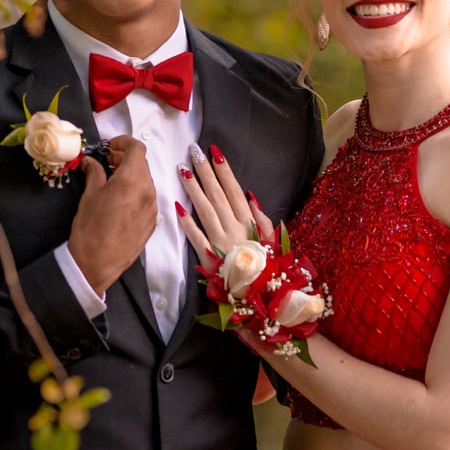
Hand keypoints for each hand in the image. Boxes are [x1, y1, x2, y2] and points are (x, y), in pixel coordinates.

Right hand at [67, 134, 155, 293]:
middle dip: (125, 158)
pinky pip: (148, 198)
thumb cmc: (90, 229)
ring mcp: (153, 207)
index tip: (110, 146)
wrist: (97, 264)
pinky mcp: (153, 221)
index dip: (123, 142)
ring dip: (131, 174)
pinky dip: (136, 191)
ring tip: (111, 180)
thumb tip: (91, 161)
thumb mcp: (89, 195)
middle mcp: (148, 191)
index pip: (137, 148)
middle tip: (107, 161)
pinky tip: (120, 198)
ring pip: (146, 181)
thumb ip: (94, 172)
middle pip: (142, 164)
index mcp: (132, 181)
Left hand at [178, 142, 273, 268]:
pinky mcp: (209, 257)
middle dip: (206, 172)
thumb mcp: (272, 241)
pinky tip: (177, 207)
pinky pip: (196, 238)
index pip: (234, 191)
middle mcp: (235, 229)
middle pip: (218, 196)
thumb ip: (263, 219)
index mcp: (250, 223)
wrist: (259, 297)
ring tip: (182, 170)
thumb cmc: (267, 267)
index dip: (224, 171)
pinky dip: (187, 223)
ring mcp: (220, 242)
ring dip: (194, 189)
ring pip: (205, 210)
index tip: (215, 153)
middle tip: (194, 152)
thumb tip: (250, 196)